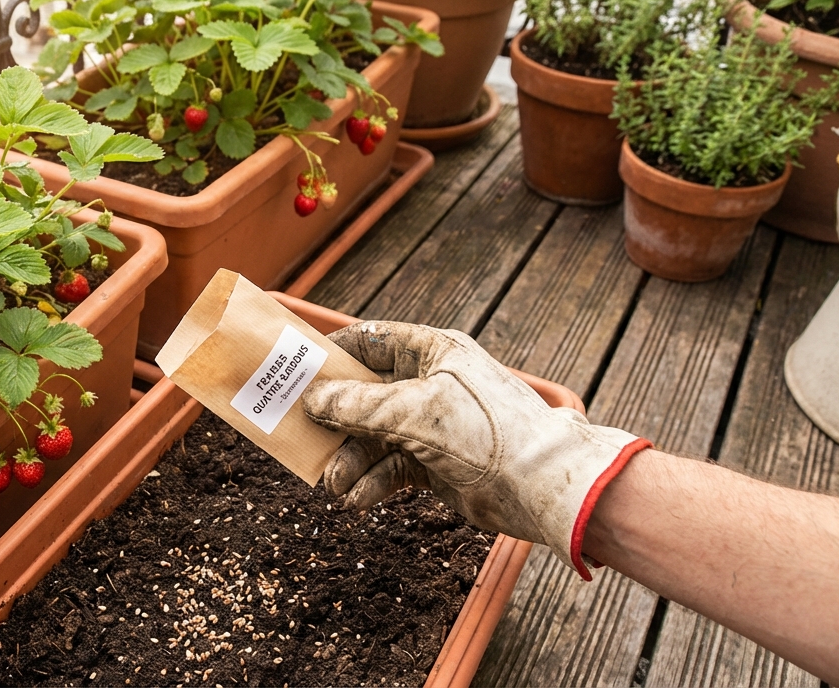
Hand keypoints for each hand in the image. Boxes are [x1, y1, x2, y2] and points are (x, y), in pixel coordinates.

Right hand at [302, 321, 650, 578]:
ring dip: (350, 459)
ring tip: (334, 483)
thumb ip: (359, 406)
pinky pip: (391, 467)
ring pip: (373, 436)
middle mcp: (429, 384)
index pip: (370, 341)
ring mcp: (431, 425)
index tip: (295, 368)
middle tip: (303, 436)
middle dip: (335, 420)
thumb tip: (314, 400)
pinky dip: (373, 482)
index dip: (332, 353)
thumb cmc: (487, 432)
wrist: (542, 486)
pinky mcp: (435, 462)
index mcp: (431, 352)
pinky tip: (359, 497)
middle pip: (364, 394)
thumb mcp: (414, 412)